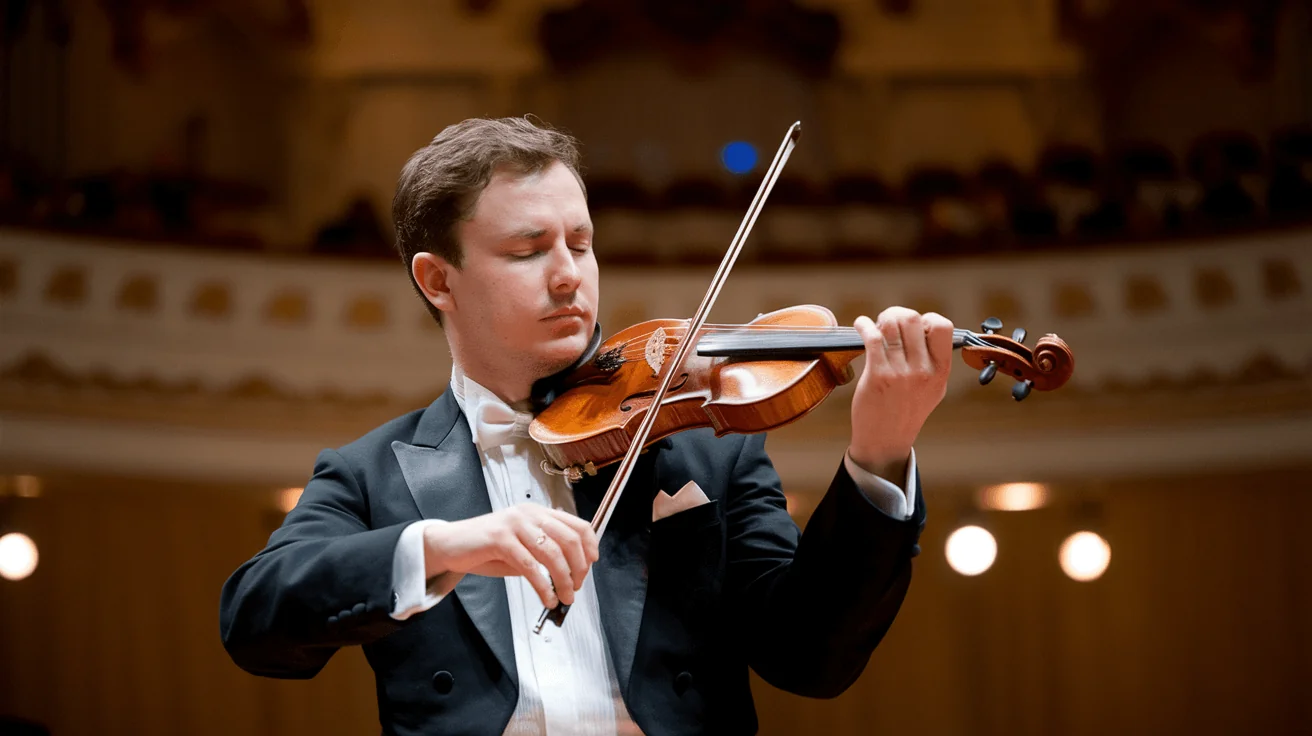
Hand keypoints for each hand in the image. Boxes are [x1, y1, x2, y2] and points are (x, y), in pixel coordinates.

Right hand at [422, 505, 598, 608]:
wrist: (451, 545)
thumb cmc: (487, 549)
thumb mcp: (522, 548)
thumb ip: (545, 555)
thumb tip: (571, 575)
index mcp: (538, 513)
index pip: (576, 524)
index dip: (590, 546)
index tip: (591, 565)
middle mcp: (529, 514)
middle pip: (569, 539)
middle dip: (578, 568)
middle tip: (576, 588)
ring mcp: (514, 524)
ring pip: (552, 553)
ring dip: (563, 580)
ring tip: (564, 597)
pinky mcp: (499, 538)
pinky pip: (529, 565)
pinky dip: (542, 586)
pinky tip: (546, 597)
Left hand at [849, 306, 953, 479]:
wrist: (885, 440)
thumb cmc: (907, 411)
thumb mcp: (933, 388)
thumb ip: (933, 360)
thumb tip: (923, 327)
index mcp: (940, 371)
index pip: (942, 327)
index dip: (927, 319)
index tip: (915, 326)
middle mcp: (923, 370)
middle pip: (913, 319)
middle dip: (898, 314)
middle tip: (889, 321)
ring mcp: (900, 373)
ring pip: (891, 325)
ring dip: (880, 320)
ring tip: (875, 325)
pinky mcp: (877, 376)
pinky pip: (872, 337)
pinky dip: (863, 325)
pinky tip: (861, 325)